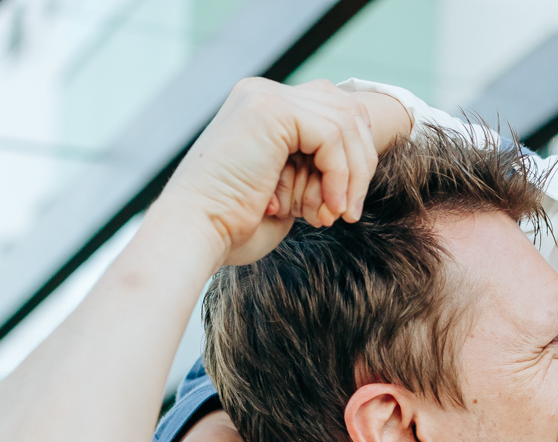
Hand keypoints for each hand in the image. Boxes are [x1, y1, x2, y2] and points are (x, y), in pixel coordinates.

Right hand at [159, 78, 377, 268]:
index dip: (355, 156)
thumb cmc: (236, 224)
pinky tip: (329, 206)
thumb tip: (359, 164)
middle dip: (360, 164)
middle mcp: (263, 94)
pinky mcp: (271, 110)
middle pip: (346, 110)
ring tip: (339, 214)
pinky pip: (333, 136)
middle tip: (349, 211)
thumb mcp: (287, 190)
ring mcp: (265, 97)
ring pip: (345, 122)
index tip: (347, 203)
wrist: (198, 232)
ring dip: (352, 176)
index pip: (335, 112)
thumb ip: (315, 167)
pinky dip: (339, 175)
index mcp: (264, 109)